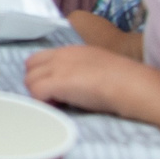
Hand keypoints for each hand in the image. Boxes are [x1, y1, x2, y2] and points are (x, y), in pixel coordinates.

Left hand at [24, 43, 145, 113]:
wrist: (130, 84)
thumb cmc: (123, 80)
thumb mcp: (98, 66)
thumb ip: (81, 70)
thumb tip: (75, 85)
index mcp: (72, 51)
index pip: (40, 58)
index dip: (42, 74)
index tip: (54, 88)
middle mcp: (61, 55)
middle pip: (29, 67)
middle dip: (36, 83)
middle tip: (53, 98)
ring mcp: (57, 68)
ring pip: (29, 80)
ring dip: (39, 94)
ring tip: (58, 104)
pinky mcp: (57, 82)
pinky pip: (35, 92)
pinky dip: (42, 103)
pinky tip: (59, 107)